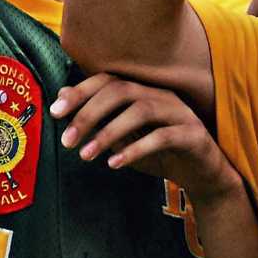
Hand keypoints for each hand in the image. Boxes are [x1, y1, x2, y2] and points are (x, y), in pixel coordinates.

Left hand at [52, 74, 239, 199]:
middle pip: (122, 90)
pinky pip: (163, 136)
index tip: (55, 112)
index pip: (110, 80)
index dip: (81, 92)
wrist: (203, 176)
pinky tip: (115, 164)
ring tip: (85, 155)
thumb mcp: (124, 138)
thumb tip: (62, 97)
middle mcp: (162, 95)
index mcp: (145, 91)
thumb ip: (99, 119)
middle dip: (90, 113)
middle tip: (66, 140)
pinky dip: (136, 149)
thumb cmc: (160, 154)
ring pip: (141, 109)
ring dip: (109, 132)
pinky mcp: (193, 135)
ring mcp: (180, 113)